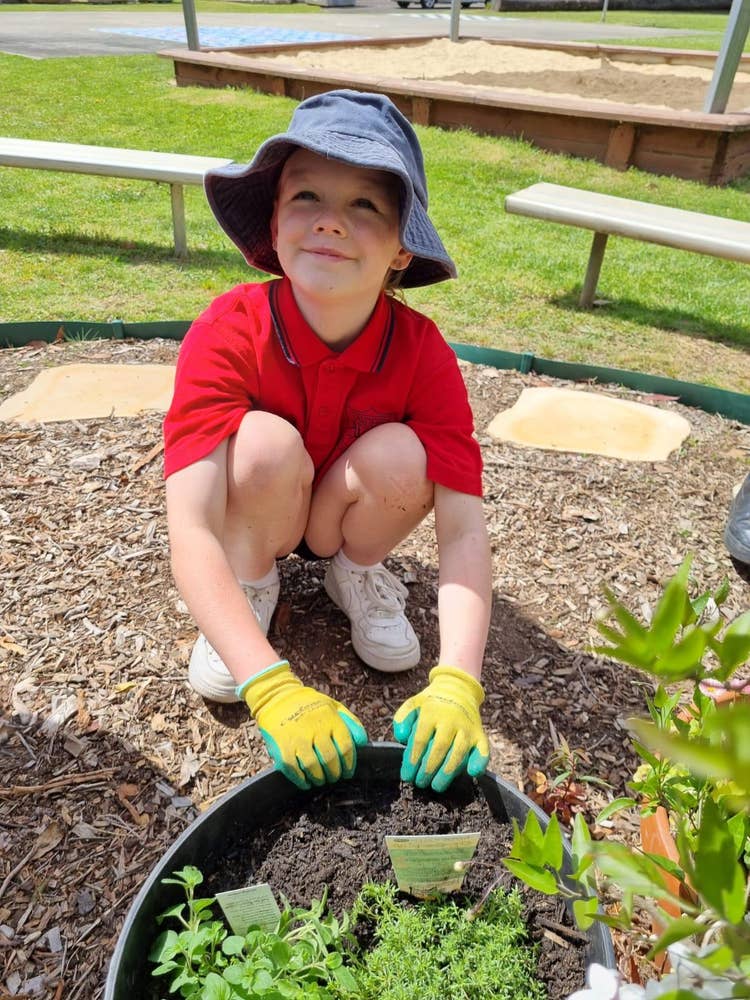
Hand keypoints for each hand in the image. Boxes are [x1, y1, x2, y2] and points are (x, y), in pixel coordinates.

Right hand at [242, 661, 367, 789]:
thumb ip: (351, 723)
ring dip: (319, 778)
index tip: (348, 772)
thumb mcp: (334, 706)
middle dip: (334, 774)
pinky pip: (293, 769)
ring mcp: (298, 738)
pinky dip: (301, 780)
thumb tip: (362, 742)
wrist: (277, 696)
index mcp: (330, 719)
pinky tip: (306, 781)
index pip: (346, 747)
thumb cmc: (309, 704)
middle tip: (334, 777)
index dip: (349, 764)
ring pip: (312, 766)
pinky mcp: (282, 746)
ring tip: (320, 780)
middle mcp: (315, 728)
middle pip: (330, 759)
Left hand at [393, 665, 488, 791]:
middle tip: (420, 783)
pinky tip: (472, 773)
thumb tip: (401, 737)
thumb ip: (403, 718)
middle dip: (428, 769)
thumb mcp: (413, 704)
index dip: (412, 760)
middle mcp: (451, 720)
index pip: (421, 739)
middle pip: (439, 748)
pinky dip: (480, 762)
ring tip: (437, 786)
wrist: (458, 689)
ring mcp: (467, 727)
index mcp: (432, 712)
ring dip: (447, 772)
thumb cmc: (431, 703)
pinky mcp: (480, 734)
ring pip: (458, 752)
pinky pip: (483, 749)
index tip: (407, 776)